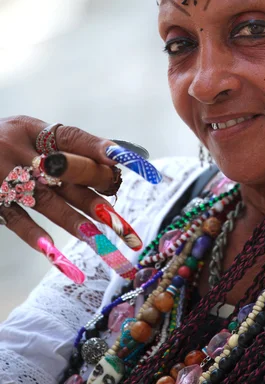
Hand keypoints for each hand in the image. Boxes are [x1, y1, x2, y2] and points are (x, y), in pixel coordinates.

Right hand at [0, 116, 147, 281]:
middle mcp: (18, 147)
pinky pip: (14, 218)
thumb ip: (58, 148)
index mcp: (31, 129)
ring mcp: (2, 173)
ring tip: (105, 245)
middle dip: (100, 198)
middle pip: (68, 173)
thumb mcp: (21, 134)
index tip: (132, 164)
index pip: (75, 138)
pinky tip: (57, 255)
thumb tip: (109, 165)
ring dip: (78, 224)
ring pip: (48, 200)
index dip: (103, 150)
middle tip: (126, 227)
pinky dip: (35, 236)